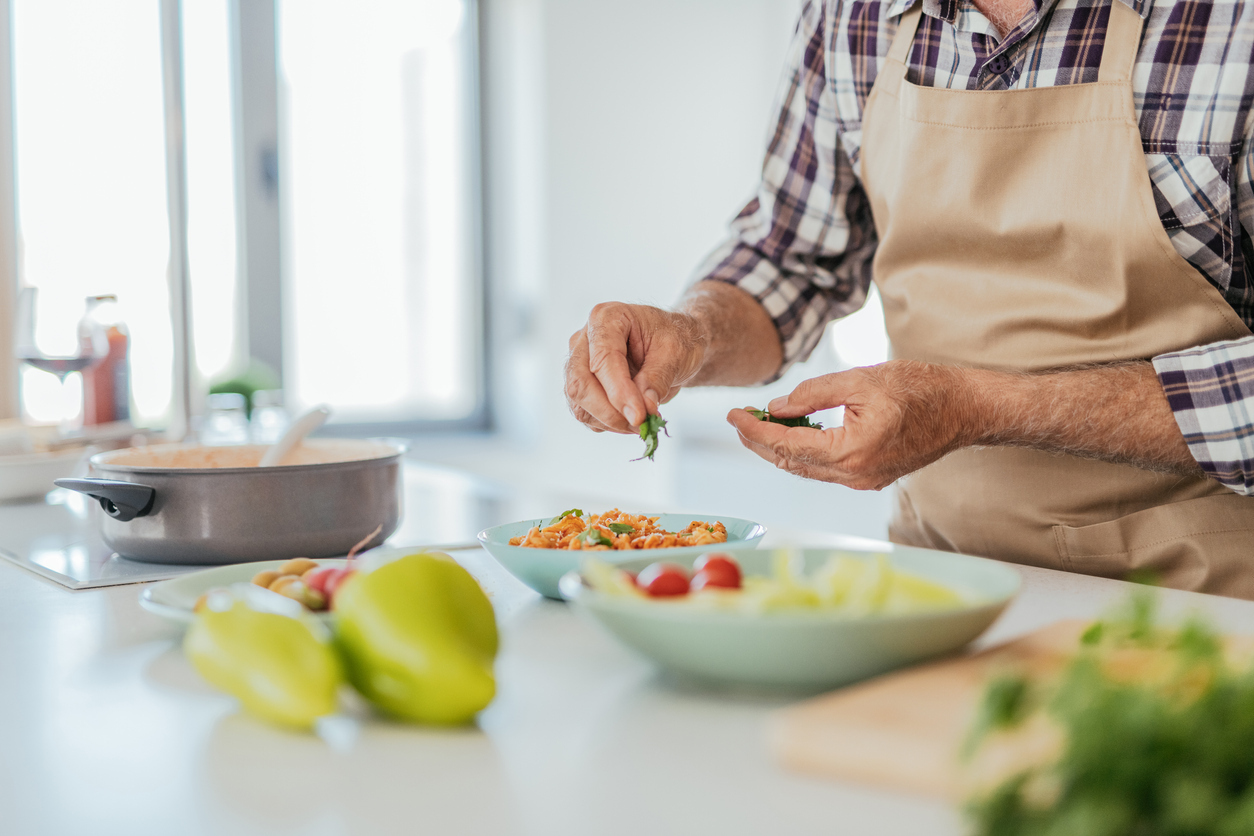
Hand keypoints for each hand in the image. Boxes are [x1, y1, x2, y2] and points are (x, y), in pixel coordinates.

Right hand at [564, 302, 707, 433]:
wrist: (674, 344)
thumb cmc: (675, 339)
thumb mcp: (676, 353)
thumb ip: (657, 379)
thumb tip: (644, 409)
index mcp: (607, 318)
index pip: (603, 360)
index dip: (619, 392)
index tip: (639, 416)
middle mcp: (584, 339)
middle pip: (580, 384)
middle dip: (610, 412)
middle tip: (642, 425)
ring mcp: (579, 364)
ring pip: (579, 403)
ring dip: (610, 421)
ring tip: (643, 421)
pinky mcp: (582, 387)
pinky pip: (585, 414)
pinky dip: (608, 424)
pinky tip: (631, 418)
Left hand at [726, 361, 971, 489]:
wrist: (964, 409)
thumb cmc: (921, 388)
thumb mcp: (860, 378)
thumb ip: (814, 393)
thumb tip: (777, 407)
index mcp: (851, 451)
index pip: (786, 445)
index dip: (754, 431)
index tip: (733, 414)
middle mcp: (855, 475)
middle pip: (791, 463)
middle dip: (760, 442)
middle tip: (740, 418)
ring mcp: (864, 481)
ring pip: (807, 469)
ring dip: (780, 448)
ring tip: (761, 422)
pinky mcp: (871, 478)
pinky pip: (826, 469)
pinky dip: (805, 451)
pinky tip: (795, 431)